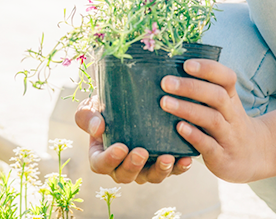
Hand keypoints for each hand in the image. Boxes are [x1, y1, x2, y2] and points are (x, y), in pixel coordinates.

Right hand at [75, 96, 191, 183]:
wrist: (131, 99)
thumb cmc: (107, 105)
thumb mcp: (92, 106)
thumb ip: (88, 116)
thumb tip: (98, 127)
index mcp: (102, 156)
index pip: (101, 164)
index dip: (109, 160)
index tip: (120, 147)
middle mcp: (123, 166)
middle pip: (126, 175)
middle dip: (134, 166)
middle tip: (141, 152)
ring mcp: (145, 166)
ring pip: (151, 176)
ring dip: (160, 170)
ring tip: (168, 158)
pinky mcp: (164, 162)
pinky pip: (173, 170)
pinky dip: (180, 167)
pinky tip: (186, 159)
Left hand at [160, 59, 271, 182]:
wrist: (255, 155)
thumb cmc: (228, 125)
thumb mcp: (225, 106)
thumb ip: (205, 91)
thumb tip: (172, 73)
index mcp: (231, 99)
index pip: (227, 78)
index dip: (208, 69)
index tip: (186, 64)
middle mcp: (232, 115)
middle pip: (217, 96)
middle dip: (191, 87)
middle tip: (166, 82)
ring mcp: (229, 136)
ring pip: (212, 119)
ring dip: (187, 109)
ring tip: (164, 102)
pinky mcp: (222, 157)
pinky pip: (209, 145)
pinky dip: (194, 135)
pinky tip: (179, 127)